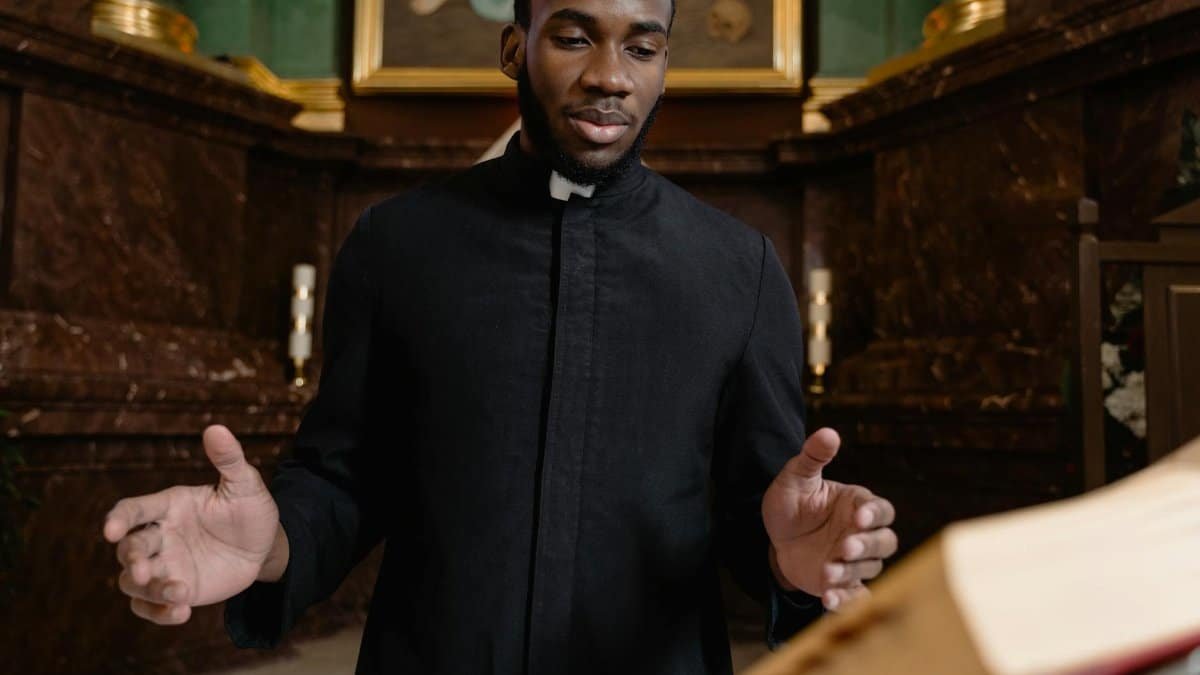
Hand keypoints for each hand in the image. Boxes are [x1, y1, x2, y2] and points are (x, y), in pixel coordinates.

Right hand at [103, 425, 285, 624]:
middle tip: (146, 569)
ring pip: (133, 582)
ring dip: (149, 590)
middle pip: (128, 549)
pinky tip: (182, 613)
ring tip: (179, 593)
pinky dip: (159, 613)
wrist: (265, 546)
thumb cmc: (250, 510)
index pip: (132, 510)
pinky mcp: (174, 590)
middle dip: (133, 559)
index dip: (118, 519)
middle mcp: (159, 536)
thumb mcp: (245, 485)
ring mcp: (164, 565)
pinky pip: (150, 607)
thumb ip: (229, 460)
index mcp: (168, 506)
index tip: (111, 531)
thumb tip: (216, 428)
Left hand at [762, 428, 896, 611]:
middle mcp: (862, 533)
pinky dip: (847, 601)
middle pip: (886, 541)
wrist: (776, 539)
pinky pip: (856, 595)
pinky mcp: (845, 583)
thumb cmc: (790, 504)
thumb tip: (829, 432)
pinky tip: (828, 600)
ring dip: (851, 571)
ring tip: (826, 571)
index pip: (881, 509)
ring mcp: (855, 560)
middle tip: (844, 546)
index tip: (858, 517)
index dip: (874, 514)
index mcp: (858, 504)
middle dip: (867, 545)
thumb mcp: (795, 478)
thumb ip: (812, 458)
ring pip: (870, 568)